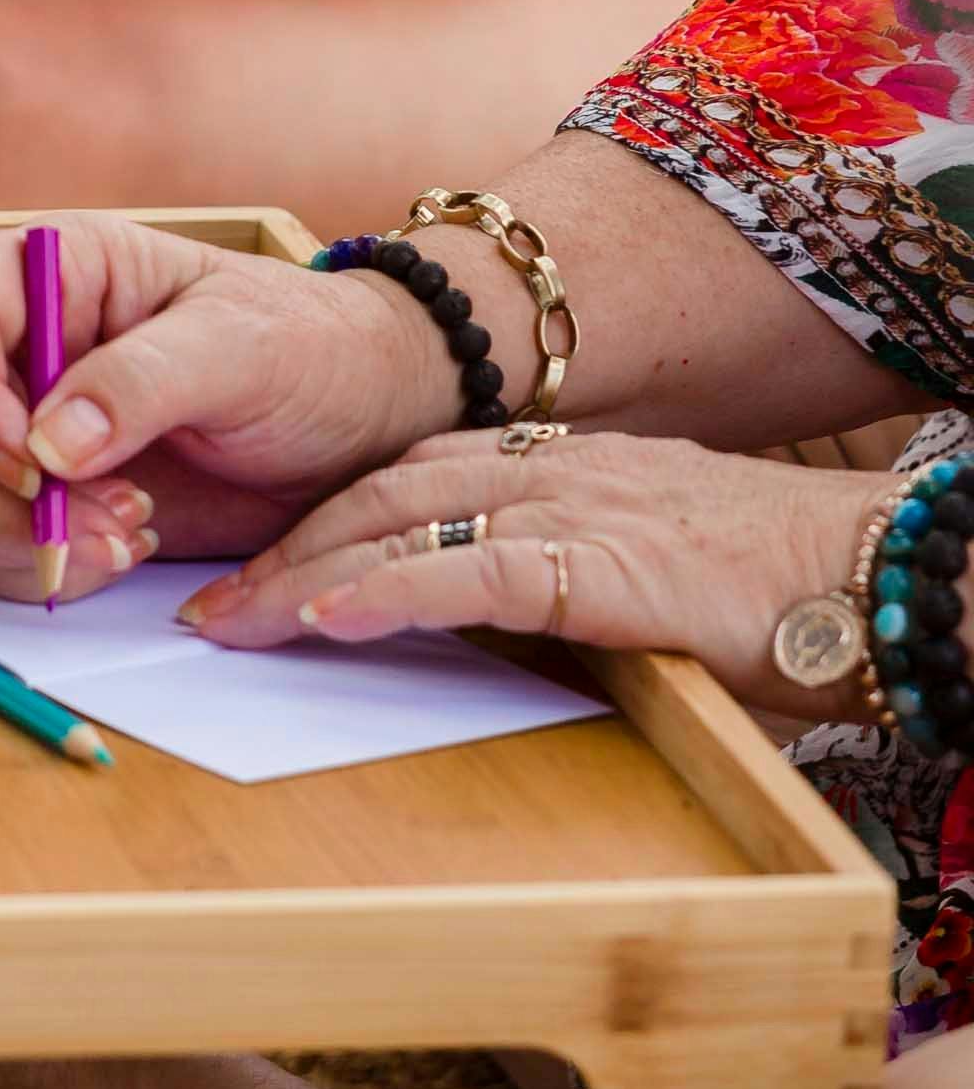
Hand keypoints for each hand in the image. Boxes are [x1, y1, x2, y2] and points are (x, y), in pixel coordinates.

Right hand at [0, 217, 451, 605]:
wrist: (360, 424)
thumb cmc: (309, 349)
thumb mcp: (242, 345)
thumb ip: (143, 381)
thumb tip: (49, 441)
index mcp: (52, 274)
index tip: (26, 462)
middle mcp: (20, 349)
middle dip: (0, 492)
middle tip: (107, 520)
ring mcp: (25, 431)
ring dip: (17, 538)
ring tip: (130, 537)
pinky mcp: (46, 503)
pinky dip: (39, 570)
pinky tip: (125, 554)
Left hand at [186, 430, 891, 717]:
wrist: (878, 572)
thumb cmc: (771, 587)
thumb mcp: (645, 568)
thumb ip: (567, 577)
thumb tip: (488, 620)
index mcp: (558, 468)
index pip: (408, 473)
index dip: (322, 514)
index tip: (254, 563)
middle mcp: (550, 471)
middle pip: (380, 489)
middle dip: (285, 543)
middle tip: (209, 601)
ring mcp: (572, 510)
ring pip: (403, 521)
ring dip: (305, 572)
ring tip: (232, 619)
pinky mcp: (602, 567)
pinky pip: (472, 573)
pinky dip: (389, 592)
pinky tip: (330, 615)